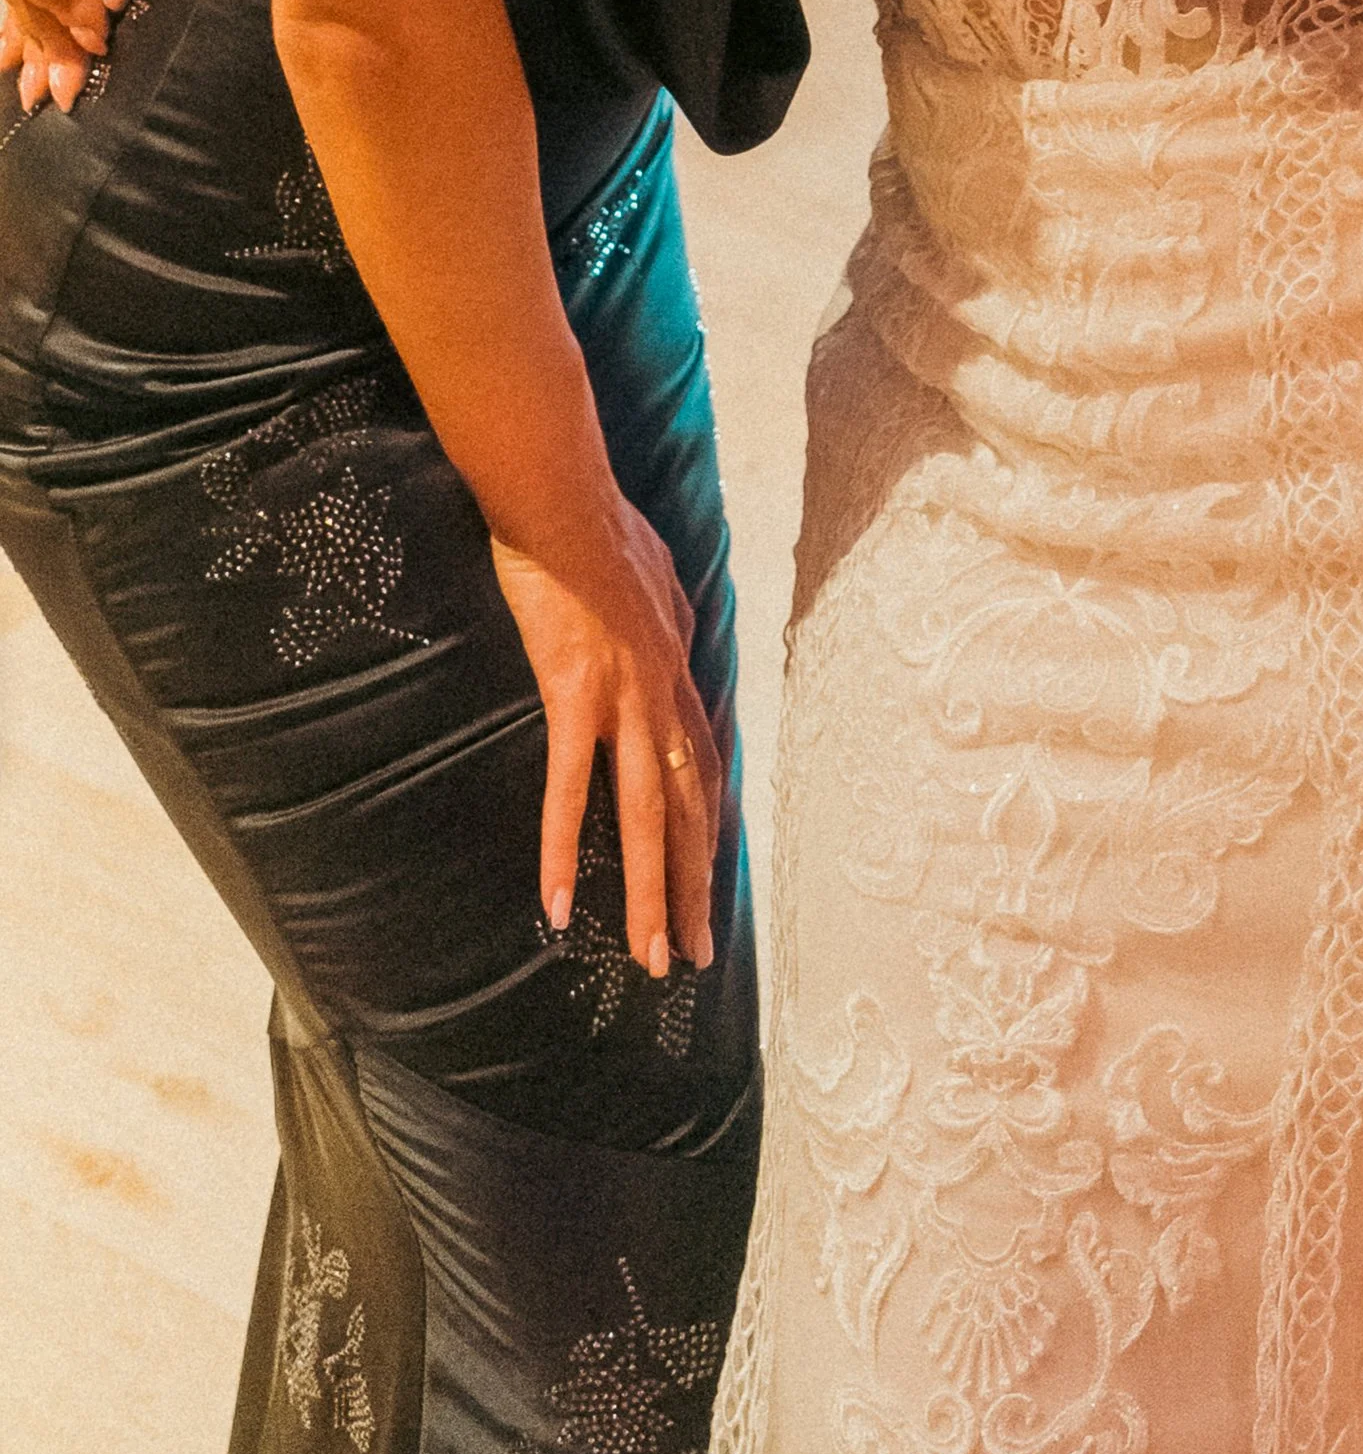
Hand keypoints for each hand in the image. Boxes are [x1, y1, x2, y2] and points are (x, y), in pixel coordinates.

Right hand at [491, 492, 722, 978]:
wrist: (564, 497)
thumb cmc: (599, 525)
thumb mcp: (659, 572)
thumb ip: (669, 611)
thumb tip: (674, 627)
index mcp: (678, 669)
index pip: (705, 768)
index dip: (710, 830)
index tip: (712, 883)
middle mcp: (664, 694)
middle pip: (690, 808)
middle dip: (696, 886)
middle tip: (695, 953)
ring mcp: (624, 699)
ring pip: (647, 816)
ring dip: (652, 892)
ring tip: (653, 957)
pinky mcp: (573, 695)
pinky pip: (570, 789)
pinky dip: (566, 851)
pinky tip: (560, 906)